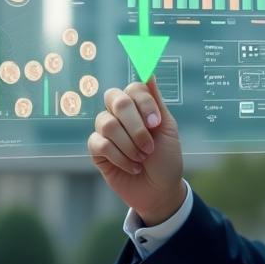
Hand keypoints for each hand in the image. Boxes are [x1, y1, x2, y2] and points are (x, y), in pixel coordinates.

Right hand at [88, 76, 186, 225]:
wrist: (160, 190)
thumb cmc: (166, 159)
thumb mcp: (168, 130)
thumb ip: (156, 103)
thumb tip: (149, 72)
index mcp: (139, 106)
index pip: (134, 89)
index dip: (144, 104)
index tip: (157, 124)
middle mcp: (120, 114)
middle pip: (116, 99)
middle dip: (135, 125)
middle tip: (149, 146)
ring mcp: (106, 131)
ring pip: (107, 123)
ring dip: (129, 144)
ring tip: (142, 159)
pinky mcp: (96, 150)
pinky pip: (100, 144)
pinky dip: (120, 157)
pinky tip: (133, 167)